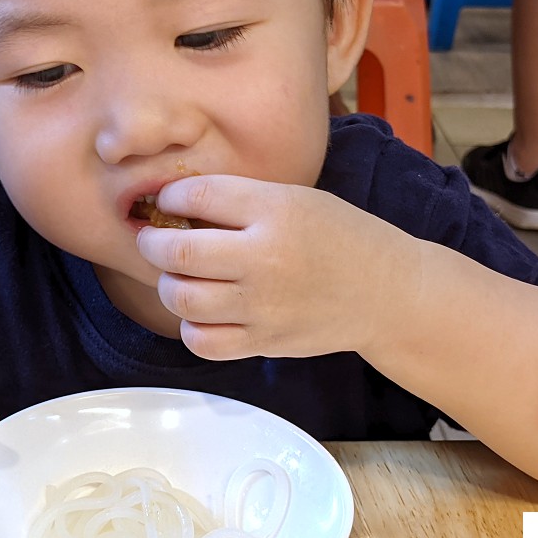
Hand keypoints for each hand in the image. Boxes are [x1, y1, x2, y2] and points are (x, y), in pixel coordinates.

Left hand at [136, 175, 420, 359]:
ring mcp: (262, 305)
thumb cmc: (338, 237)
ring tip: (179, 276)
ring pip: (182, 298)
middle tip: (154, 239)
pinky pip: (202, 341)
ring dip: (168, 284)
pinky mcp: (263, 342)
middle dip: (152, 242)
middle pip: (177, 251)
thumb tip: (176, 206)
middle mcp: (264, 258)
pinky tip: (202, 312)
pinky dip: (191, 325)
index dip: (170, 197)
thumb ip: (240, 201)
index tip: (168, 201)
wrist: (385, 292)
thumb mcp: (295, 199)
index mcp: (275, 211)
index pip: (197, 195)